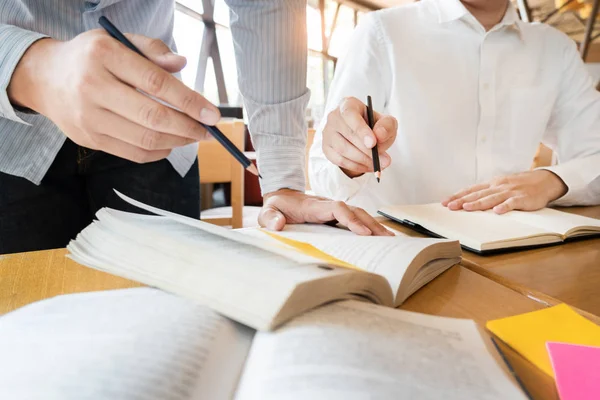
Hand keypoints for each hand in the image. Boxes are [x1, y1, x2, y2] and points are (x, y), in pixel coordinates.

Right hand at [7, 31, 220, 162]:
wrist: (44, 78)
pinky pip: (134, 154)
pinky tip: (170, 143)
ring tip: (192, 136)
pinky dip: (159, 152)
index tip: (213, 114)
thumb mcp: (118, 41)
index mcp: (104, 56)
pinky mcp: (89, 140)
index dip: (189, 101)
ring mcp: (89, 118)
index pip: (156, 83)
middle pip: (153, 117)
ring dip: (177, 141)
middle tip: (208, 131)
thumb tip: (182, 65)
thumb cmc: (90, 58)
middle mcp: (92, 87)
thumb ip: (152, 50)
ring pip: (145, 140)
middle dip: (188, 127)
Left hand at [258, 189, 393, 235]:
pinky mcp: (335, 215)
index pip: (337, 208)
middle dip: (370, 223)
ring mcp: (332, 210)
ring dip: (373, 224)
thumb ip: (270, 218)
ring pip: (358, 213)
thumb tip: (279, 224)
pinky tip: (379, 235)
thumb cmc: (275, 207)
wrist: (280, 197)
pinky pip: (355, 218)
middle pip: (354, 210)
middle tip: (385, 238)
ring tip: (390, 238)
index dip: (350, 219)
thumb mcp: (267, 212)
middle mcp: (327, 205)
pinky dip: (368, 226)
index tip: (361, 232)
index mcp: (313, 206)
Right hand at [322, 97, 396, 177]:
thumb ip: (386, 126)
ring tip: (379, 165)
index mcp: (348, 105)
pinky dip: (356, 166)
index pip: (350, 115)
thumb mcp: (386, 122)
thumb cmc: (375, 126)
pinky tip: (369, 167)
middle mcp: (334, 117)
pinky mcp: (326, 148)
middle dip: (367, 151)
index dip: (361, 130)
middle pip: (348, 135)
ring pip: (343, 150)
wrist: (363, 135)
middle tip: (384, 161)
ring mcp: (328, 133)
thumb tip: (379, 135)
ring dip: (363, 160)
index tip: (373, 143)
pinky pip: (340, 161)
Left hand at [442, 170, 567, 213]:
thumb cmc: (518, 185)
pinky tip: (497, 211)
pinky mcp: (523, 198)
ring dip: (479, 203)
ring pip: (492, 198)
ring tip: (467, 208)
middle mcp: (498, 186)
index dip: (458, 196)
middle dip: (463, 200)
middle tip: (450, 206)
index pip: (471, 189)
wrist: (543, 180)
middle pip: (478, 194)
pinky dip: (505, 206)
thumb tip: (467, 200)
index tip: (445, 202)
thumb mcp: (500, 185)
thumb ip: (486, 192)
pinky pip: (513, 203)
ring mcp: (510, 192)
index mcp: (492, 184)